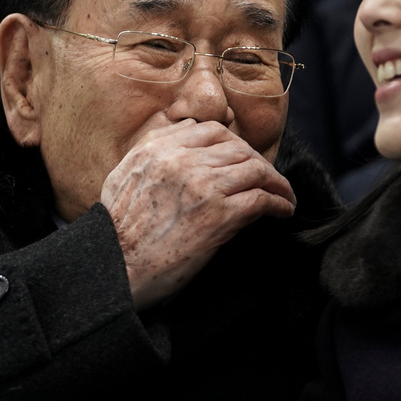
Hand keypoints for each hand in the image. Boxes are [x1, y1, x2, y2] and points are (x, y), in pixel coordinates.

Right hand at [100, 120, 295, 309]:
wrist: (115, 268)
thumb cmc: (117, 232)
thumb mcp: (122, 176)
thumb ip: (150, 151)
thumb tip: (182, 135)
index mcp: (158, 149)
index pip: (211, 131)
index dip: (234, 143)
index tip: (244, 157)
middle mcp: (183, 162)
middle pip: (238, 148)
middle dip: (259, 162)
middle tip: (269, 178)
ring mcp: (203, 187)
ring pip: (256, 169)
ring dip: (276, 182)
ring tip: (284, 194)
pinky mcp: (219, 216)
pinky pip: (261, 199)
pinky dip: (279, 202)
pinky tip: (283, 210)